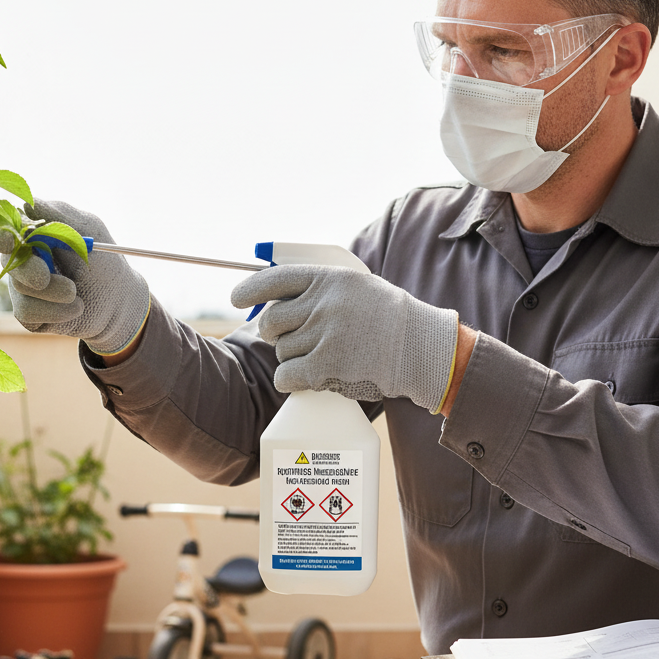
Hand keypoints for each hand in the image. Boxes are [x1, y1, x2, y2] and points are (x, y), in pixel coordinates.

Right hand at [0, 200, 149, 356]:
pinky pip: (27, 311)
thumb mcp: (89, 233)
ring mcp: (23, 286)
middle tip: (44, 277)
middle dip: (27, 268)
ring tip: (76, 292)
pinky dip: (56, 311)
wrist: (120, 304)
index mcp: (35, 235)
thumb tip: (27, 203)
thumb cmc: (104, 264)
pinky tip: (76, 308)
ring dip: (53, 291)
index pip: (7, 230)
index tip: (8, 241)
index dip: (2, 235)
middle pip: (8, 260)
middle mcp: (24, 259)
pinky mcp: (27, 312)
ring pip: (20, 286)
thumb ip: (60, 217)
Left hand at [230, 265, 458, 412]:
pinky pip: (286, 375)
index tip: (236, 299)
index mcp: (330, 278)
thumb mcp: (357, 288)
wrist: (421, 347)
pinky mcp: (326, 365)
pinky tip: (306, 378)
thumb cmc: (389, 319)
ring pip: (281, 351)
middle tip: (291, 339)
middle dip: (275, 333)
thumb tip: (274, 299)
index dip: (250, 290)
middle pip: (272, 321)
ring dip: (293, 358)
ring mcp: (324, 334)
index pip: (275, 279)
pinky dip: (290, 380)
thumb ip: (320, 290)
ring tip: (322, 356)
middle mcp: (323, 303)